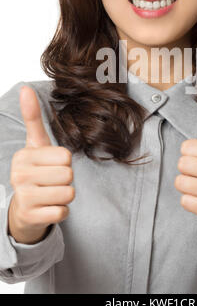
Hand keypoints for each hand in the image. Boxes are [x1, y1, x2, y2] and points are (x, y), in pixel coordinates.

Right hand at [8, 86, 74, 243]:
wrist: (24, 208)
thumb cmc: (35, 170)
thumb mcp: (35, 144)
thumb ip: (33, 117)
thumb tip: (25, 88)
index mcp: (23, 156)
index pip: (66, 156)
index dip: (65, 162)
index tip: (51, 165)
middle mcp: (19, 176)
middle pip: (68, 174)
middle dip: (65, 179)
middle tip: (51, 181)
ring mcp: (23, 198)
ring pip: (68, 193)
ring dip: (65, 196)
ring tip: (50, 194)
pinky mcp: (31, 217)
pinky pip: (62, 212)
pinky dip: (60, 211)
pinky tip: (48, 208)